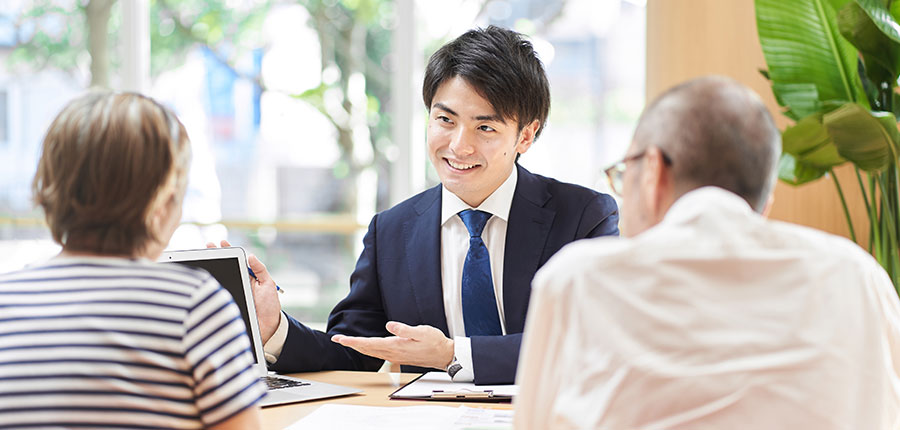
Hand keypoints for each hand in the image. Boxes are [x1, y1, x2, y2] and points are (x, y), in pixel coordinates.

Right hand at [207, 240, 281, 342]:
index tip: (220, 243)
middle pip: (224, 267)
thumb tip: (251, 255)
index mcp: (248, 277)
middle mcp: (237, 283)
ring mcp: (231, 293)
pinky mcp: (227, 304)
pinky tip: (203, 279)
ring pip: (219, 279)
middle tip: (207, 246)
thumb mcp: (269, 285)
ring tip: (203, 258)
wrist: (268, 328)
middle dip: (214, 256)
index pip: (236, 261)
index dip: (228, 251)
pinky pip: (217, 294)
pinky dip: (209, 287)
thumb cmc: (270, 305)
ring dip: (210, 269)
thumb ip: (261, 270)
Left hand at [331, 322, 453, 369]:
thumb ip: (404, 329)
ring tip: (347, 341)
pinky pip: (378, 354)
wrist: (444, 355)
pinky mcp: (398, 356)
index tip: (340, 339)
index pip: (369, 343)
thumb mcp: (421, 331)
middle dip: (351, 344)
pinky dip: (368, 350)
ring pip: (371, 352)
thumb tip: (389, 326)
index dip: (353, 341)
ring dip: (358, 347)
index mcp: (396, 346)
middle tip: (337, 339)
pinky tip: (365, 347)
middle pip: (366, 349)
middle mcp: (392, 353)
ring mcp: (394, 356)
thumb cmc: (434, 341)